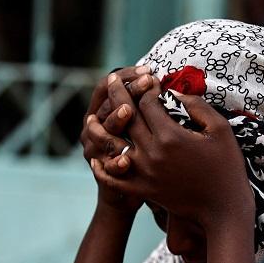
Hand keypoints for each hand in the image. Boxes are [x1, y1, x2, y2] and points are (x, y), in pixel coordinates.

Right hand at [81, 68, 153, 215]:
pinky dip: (115, 164)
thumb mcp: (142, 125)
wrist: (126, 190)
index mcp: (103, 111)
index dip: (126, 76)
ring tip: (128, 111)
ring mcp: (95, 150)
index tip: (149, 71)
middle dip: (127, 91)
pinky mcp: (102, 172)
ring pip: (99, 132)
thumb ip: (149, 107)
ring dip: (114, 120)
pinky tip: (126, 161)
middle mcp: (93, 127)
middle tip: (148, 81)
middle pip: (106, 104)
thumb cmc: (140, 151)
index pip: (107, 86)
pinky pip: (104, 167)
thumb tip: (170, 87)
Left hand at [92, 79, 253, 229]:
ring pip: (114, 146)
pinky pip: (115, 179)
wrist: (223, 209)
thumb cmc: (226, 167)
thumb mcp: (220, 130)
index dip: (146, 87)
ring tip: (90, 118)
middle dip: (118, 95)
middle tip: (112, 79)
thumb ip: (197, 106)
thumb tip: (176, 92)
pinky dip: (103, 170)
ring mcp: (144, 173)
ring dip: (99, 130)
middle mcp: (152, 153)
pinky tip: (96, 159)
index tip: (147, 78)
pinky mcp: (143, 190)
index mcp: (170, 136)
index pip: (147, 104)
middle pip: (127, 118)